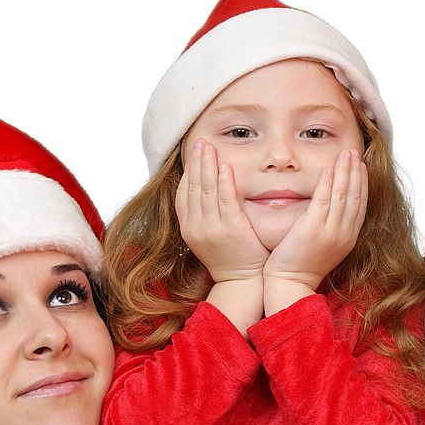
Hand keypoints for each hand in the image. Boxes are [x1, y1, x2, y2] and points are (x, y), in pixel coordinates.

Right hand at [175, 140, 268, 282]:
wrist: (242, 282)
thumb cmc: (231, 258)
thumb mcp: (210, 236)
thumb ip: (205, 215)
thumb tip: (206, 192)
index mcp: (188, 228)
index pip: (183, 193)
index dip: (187, 171)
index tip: (192, 153)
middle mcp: (196, 227)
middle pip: (192, 187)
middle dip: (196, 162)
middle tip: (200, 141)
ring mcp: (212, 229)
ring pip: (206, 190)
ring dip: (207, 165)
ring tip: (209, 147)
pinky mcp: (231, 230)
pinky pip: (225, 201)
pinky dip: (223, 182)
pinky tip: (225, 166)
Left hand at [262, 149, 366, 314]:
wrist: (290, 284)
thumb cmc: (301, 266)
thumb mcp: (323, 246)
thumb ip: (329, 227)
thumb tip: (328, 210)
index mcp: (348, 238)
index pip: (360, 205)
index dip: (362, 183)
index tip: (361, 166)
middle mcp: (344, 234)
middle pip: (356, 196)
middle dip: (356, 172)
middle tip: (355, 152)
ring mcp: (330, 232)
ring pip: (343, 195)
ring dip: (345, 171)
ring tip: (346, 153)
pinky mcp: (313, 229)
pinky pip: (323, 201)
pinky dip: (327, 183)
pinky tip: (328, 169)